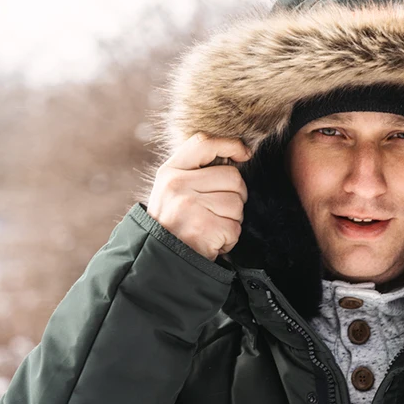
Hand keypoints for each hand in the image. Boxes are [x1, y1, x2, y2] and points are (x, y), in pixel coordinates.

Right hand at [146, 133, 251, 261]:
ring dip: (232, 220)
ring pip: (237, 204)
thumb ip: (198, 170)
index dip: (230, 145)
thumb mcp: (174, 190)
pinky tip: (212, 241)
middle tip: (218, 212)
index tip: (244, 154)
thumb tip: (239, 153)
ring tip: (211, 227)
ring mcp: (189, 206)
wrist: (160, 260)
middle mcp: (177, 185)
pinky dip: (229, 239)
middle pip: (233, 177)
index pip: (204, 143)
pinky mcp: (203, 228)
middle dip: (235, 196)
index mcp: (170, 172)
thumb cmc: (175, 222)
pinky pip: (235, 228)